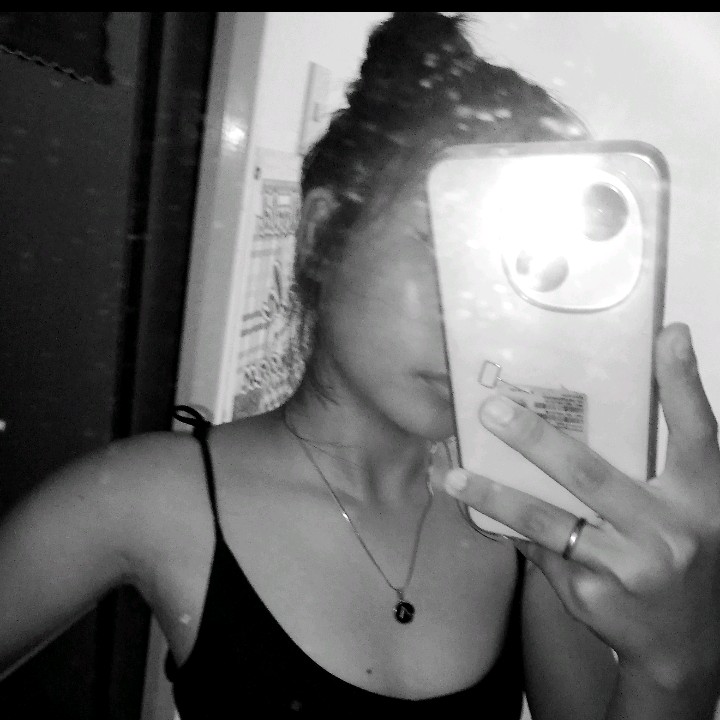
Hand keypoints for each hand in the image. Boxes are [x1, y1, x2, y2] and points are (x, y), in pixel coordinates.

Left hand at [444, 323, 719, 692]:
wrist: (685, 644)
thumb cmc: (682, 554)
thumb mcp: (687, 505)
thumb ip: (654, 461)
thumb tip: (609, 398)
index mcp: (701, 498)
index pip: (697, 432)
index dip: (682, 381)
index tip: (667, 335)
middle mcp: (669, 531)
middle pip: (592, 475)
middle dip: (535, 440)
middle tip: (492, 409)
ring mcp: (628, 568)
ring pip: (547, 521)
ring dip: (495, 494)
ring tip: (454, 474)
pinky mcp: (591, 596)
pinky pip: (538, 551)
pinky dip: (508, 527)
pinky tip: (476, 510)